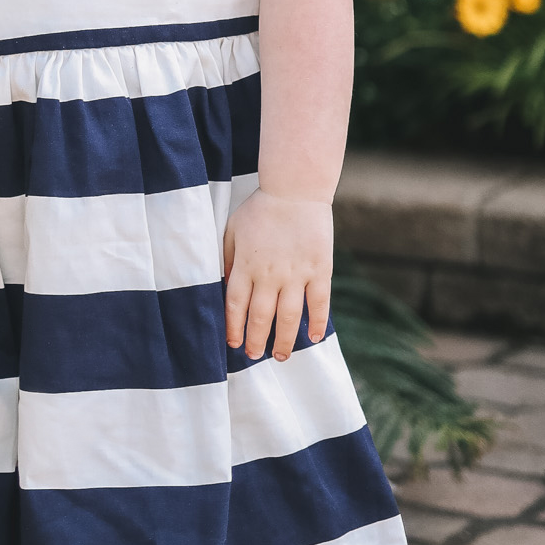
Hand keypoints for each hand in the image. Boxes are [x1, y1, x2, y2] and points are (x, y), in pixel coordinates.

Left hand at [222, 192, 332, 363]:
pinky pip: (319, 302)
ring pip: (289, 316)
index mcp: (246, 265)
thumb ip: (227, 259)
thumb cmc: (261, 208)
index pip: (235, 306)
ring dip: (284, 340)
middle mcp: (269, 274)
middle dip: (257, 341)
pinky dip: (317, 322)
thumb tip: (224, 286)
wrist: (295, 188)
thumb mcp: (233, 230)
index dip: (234, 328)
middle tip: (255, 356)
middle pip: (261, 317)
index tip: (234, 344)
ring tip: (281, 357)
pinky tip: (314, 337)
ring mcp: (296, 273)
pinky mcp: (319, 269)